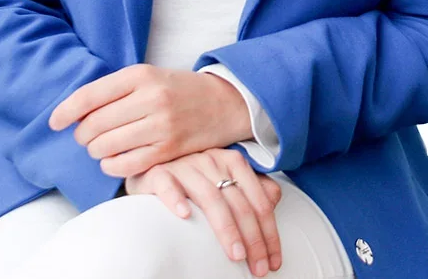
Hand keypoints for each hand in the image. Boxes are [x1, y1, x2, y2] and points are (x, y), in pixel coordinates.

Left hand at [47, 64, 249, 177]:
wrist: (222, 103)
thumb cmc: (175, 89)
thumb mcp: (147, 77)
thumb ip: (113, 91)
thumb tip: (74, 113)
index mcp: (140, 74)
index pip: (90, 95)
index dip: (66, 111)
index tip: (54, 122)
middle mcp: (150, 98)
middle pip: (94, 124)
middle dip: (82, 135)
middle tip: (85, 136)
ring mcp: (160, 126)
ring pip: (106, 146)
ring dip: (95, 151)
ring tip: (100, 147)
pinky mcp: (168, 150)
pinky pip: (125, 165)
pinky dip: (111, 166)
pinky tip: (113, 160)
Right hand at [124, 147, 283, 276]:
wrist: (153, 167)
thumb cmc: (194, 180)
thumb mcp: (225, 180)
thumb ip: (251, 189)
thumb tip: (275, 199)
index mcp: (232, 161)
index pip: (258, 199)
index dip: (269, 231)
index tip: (273, 260)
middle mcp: (211, 160)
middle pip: (238, 202)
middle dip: (252, 238)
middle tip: (258, 267)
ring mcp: (185, 166)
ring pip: (210, 197)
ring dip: (226, 228)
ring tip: (236, 255)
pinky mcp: (158, 173)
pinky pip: (168, 185)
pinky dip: (176, 199)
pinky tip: (185, 215)